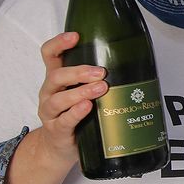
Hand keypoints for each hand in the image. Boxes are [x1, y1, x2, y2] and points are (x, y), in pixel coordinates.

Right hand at [33, 31, 104, 168]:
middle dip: (78, 71)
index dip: (59, 43)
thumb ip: (96, 79)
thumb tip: (134, 65)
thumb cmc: (74, 115)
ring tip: (100, 88)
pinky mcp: (56, 131)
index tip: (75, 36)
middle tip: (101, 72)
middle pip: (56, 76)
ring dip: (80, 92)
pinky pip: (64, 121)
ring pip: (59, 99)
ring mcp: (50, 113)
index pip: (49, 54)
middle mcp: (49, 93)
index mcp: (56, 79)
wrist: (58, 148)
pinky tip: (87, 107)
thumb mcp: (81, 92)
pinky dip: (76, 113)